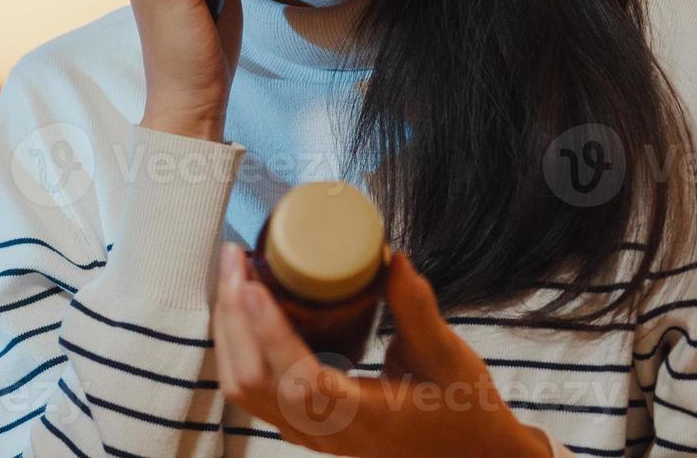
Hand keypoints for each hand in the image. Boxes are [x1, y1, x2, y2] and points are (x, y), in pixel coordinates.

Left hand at [212, 243, 556, 457]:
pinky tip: (247, 305)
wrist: (466, 453)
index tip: (254, 286)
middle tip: (235, 260)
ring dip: (230, 328)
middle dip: (234, 317)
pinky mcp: (303, 422)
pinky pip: (253, 386)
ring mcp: (309, 432)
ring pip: (243, 386)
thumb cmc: (462, 410)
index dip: (270, 333)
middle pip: (252, 381)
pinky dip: (239, 343)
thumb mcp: (448, 357)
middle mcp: (326, 432)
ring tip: (234, 274)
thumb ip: (416, 308)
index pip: (300, 381)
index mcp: (363, 418)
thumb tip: (389, 258)